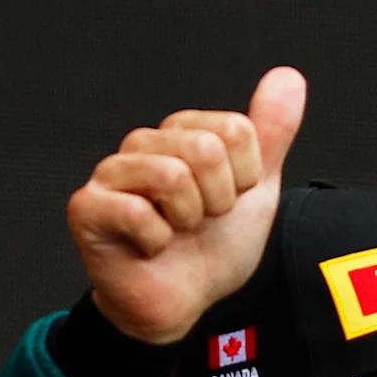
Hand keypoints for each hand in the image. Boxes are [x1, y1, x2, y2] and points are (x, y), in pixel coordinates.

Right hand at [66, 67, 307, 344]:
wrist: (185, 301)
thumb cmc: (213, 246)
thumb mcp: (255, 187)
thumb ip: (271, 132)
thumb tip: (289, 75)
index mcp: (180, 133)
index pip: (236, 130)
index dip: (244, 177)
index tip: (227, 201)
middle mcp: (142, 144)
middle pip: (205, 149)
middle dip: (218, 199)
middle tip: (200, 221)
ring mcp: (110, 174)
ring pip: (172, 175)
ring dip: (189, 219)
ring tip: (176, 231)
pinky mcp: (87, 207)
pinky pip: (140, 212)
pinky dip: (158, 241)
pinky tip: (150, 247)